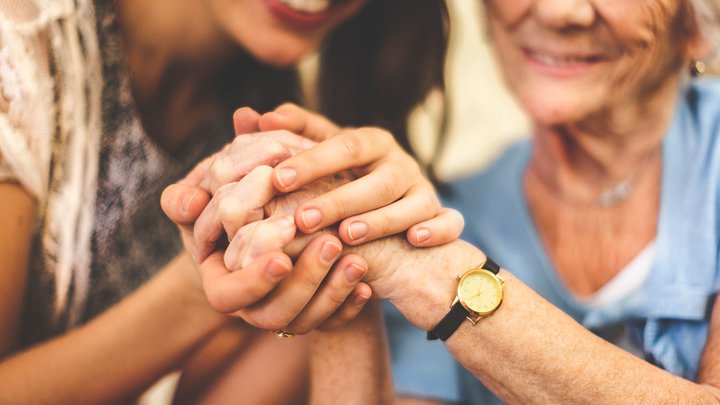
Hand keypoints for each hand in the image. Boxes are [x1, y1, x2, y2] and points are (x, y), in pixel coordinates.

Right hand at [162, 108, 369, 333]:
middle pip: (273, 315)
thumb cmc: (227, 208)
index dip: (254, 281)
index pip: (228, 296)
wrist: (265, 226)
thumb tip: (191, 201)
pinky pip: (332, 324)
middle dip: (304, 282)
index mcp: (220, 285)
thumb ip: (186, 199)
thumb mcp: (203, 203)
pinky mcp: (313, 314)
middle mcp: (251, 308)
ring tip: (356, 260)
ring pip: (305, 323)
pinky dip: (349, 307)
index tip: (282, 257)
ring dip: (332, 292)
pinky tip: (367, 287)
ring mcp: (284, 315)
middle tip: (330, 243)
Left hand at [266, 118, 463, 246]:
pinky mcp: (442, 217)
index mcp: (370, 143)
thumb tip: (244, 115)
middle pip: (375, 178)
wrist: (391, 213)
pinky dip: (438, 229)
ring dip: (381, 218)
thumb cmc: (344, 181)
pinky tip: (416, 241)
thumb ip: (286, 138)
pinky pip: (448, 221)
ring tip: (348, 234)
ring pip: (411, 201)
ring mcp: (424, 190)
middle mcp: (400, 163)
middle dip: (339, 198)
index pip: (342, 145)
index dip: (312, 161)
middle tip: (302, 218)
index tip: (276, 178)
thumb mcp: (319, 158)